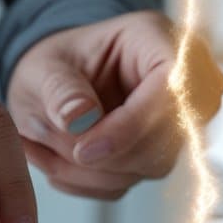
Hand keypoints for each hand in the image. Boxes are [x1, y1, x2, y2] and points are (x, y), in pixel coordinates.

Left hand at [6, 11, 222, 199]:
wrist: (49, 87)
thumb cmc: (54, 66)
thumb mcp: (42, 67)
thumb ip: (59, 91)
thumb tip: (79, 121)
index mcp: (156, 40)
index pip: (175, 88)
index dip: (133, 126)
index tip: (84, 150)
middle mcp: (179, 82)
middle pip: (171, 135)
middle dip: (107, 154)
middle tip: (53, 141)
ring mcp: (175, 123)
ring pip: (151, 165)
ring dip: (91, 170)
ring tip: (47, 144)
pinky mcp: (158, 156)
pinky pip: (129, 183)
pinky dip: (87, 181)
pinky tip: (58, 158)